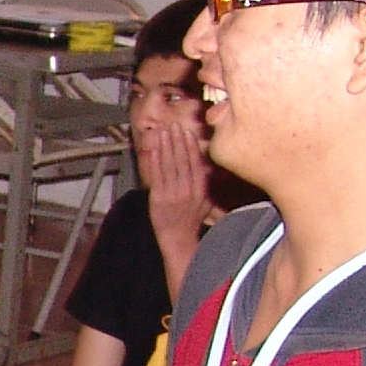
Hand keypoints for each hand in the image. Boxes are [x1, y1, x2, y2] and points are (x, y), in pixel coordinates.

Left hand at [141, 113, 210, 244]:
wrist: (178, 239)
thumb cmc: (192, 219)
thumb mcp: (206, 200)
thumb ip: (207, 182)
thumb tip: (211, 165)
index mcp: (200, 189)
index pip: (195, 162)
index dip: (190, 146)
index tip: (186, 132)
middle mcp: (187, 190)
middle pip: (181, 160)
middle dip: (177, 141)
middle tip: (173, 125)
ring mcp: (171, 194)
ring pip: (168, 165)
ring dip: (166, 147)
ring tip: (164, 132)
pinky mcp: (158, 198)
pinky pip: (156, 176)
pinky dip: (155, 161)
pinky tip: (154, 149)